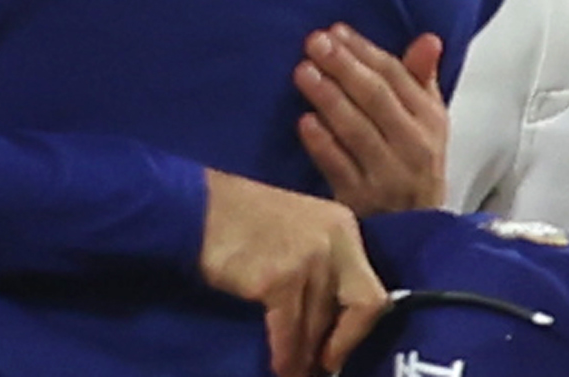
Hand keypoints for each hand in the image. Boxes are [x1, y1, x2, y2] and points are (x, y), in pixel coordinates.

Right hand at [197, 170, 387, 376]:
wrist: (196, 208)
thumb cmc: (242, 221)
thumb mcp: (299, 231)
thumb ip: (322, 267)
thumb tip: (331, 324)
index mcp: (343, 226)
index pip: (372, 291)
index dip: (356, 330)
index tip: (337, 352)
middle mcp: (335, 240)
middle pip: (359, 309)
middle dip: (339, 346)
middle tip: (319, 368)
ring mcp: (309, 258)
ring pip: (320, 326)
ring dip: (305, 357)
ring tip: (293, 372)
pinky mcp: (280, 278)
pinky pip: (290, 333)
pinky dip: (284, 356)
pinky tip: (278, 367)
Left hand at [293, 24, 447, 213]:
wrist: (415, 230)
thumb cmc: (414, 164)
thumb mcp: (428, 123)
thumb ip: (422, 79)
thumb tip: (429, 39)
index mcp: (431, 120)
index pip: (397, 77)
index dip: (365, 51)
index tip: (336, 31)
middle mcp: (414, 146)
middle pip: (376, 98)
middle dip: (343, 66)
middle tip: (314, 43)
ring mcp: (388, 176)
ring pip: (357, 130)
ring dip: (329, 98)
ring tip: (303, 72)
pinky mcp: (363, 202)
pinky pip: (340, 168)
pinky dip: (322, 144)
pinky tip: (304, 122)